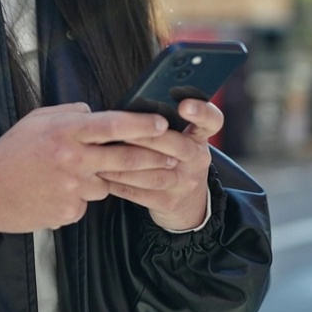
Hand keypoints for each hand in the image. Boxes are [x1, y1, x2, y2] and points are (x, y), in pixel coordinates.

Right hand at [0, 103, 176, 233]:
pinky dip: (80, 196)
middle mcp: (72, 159)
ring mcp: (72, 188)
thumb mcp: (37, 120)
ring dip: (102, 178)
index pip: (111, 125)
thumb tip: (97, 112)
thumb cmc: (11, 152)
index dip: (140, 124)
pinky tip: (57, 192)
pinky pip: (88, 202)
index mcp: (64, 131)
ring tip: (74, 174)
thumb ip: (70, 113)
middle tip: (172, 156)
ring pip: (107, 182)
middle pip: (124, 159)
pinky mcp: (70, 212)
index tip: (161, 123)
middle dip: (153, 158)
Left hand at [98, 99, 222, 230]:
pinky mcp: (167, 202)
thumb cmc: (175, 161)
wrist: (189, 206)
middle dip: (147, 137)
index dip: (201, 111)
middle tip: (121, 130)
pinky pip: (138, 192)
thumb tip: (127, 106)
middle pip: (177, 145)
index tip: (184, 105)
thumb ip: (162, 124)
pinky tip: (100, 173)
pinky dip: (116, 182)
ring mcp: (184, 183)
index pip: (211, 121)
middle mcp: (196, 159)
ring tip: (101, 153)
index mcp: (199, 137)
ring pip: (153, 173)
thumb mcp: (182, 140)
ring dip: (123, 163)